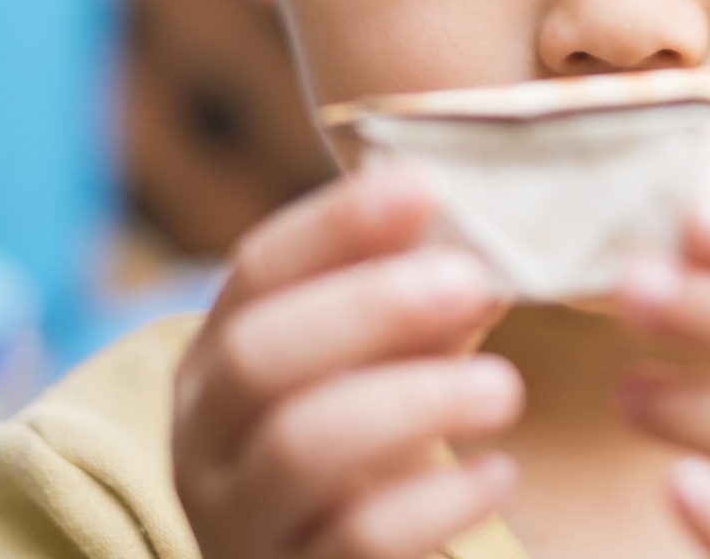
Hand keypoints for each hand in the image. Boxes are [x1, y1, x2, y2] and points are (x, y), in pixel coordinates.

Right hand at [172, 168, 522, 558]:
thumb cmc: (367, 457)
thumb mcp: (383, 369)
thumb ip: (420, 307)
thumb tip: (483, 235)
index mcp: (218, 359)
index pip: (258, 270)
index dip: (335, 224)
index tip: (420, 185)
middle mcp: (205, 439)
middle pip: (259, 354)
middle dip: (371, 307)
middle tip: (475, 282)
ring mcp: (240, 522)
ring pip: (300, 447)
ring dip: (413, 402)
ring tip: (504, 390)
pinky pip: (356, 542)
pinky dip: (436, 503)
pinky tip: (498, 475)